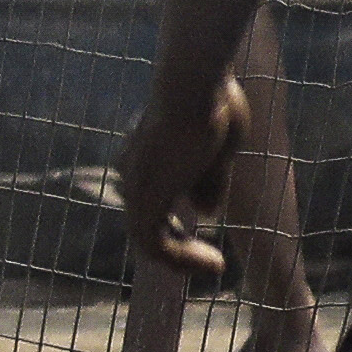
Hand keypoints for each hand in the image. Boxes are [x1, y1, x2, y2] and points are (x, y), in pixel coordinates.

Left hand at [116, 75, 245, 290]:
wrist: (195, 85)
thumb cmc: (212, 104)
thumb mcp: (216, 149)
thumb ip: (208, 181)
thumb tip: (204, 212)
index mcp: (147, 160)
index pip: (155, 204)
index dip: (180, 228)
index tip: (211, 242)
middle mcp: (134, 174)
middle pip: (148, 224)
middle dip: (180, 248)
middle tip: (213, 262)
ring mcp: (136, 185)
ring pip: (147, 239)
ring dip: (183, 259)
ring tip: (216, 266)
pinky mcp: (144, 195)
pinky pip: (153, 243)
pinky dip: (180, 260)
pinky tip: (215, 263)